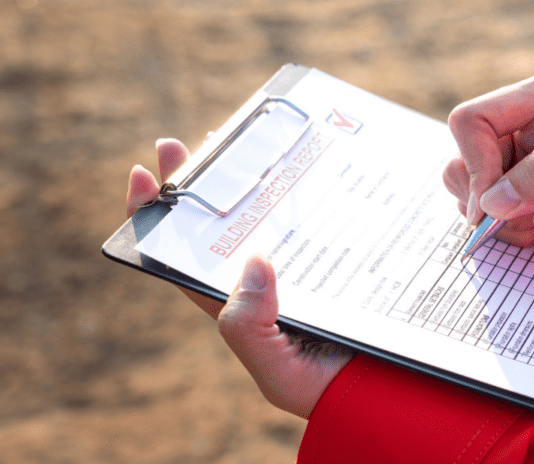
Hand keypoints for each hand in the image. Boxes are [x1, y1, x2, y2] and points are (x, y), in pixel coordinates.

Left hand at [125, 138, 352, 418]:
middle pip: (219, 225)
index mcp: (236, 307)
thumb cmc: (328, 389)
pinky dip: (306, 188)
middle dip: (198, 184)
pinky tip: (302, 162)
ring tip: (237, 140)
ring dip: (248, 177)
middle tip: (185, 144)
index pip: (183, 258)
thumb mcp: (278, 372)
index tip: (143, 178)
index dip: (156, 220)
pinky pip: (316, 216)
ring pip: (265, 213)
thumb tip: (253, 262)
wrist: (390, 393)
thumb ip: (249, 328)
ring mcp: (298, 263)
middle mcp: (261, 281)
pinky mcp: (336, 253)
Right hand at [445, 70, 533, 246]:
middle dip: (495, 202)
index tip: (493, 207)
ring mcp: (518, 147)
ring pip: (475, 190)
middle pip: (465, 160)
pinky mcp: (519, 174)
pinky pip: (492, 206)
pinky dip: (517, 223)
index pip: (472, 121)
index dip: (474, 165)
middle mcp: (522, 118)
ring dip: (510, 218)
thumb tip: (491, 203)